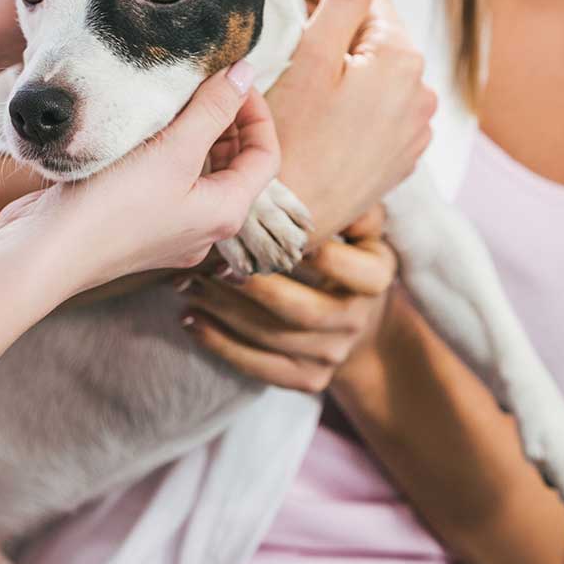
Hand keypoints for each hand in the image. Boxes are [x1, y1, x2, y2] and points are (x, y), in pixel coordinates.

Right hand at [0, 61, 278, 297]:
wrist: (45, 252)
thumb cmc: (111, 207)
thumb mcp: (171, 151)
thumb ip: (212, 110)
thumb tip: (245, 73)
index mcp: (225, 213)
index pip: (266, 156)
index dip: (257, 112)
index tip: (232, 79)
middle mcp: (203, 227)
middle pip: (234, 166)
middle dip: (225, 121)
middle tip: (202, 83)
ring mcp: (169, 230)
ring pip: (197, 173)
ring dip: (192, 134)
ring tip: (170, 99)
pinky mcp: (135, 225)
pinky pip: (165, 182)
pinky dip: (163, 153)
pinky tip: (137, 130)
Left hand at [180, 204, 395, 392]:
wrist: (360, 323)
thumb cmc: (348, 256)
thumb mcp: (361, 229)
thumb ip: (349, 205)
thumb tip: (334, 185)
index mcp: (375, 276)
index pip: (332, 262)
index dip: (288, 247)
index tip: (250, 229)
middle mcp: (356, 319)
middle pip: (297, 308)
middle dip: (248, 286)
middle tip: (206, 264)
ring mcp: (332, 354)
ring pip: (271, 337)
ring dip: (224, 312)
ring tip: (187, 285)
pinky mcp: (308, 378)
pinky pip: (259, 366)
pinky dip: (220, 344)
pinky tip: (190, 321)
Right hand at [268, 0, 435, 239]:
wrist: (292, 221)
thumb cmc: (292, 141)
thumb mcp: (311, 58)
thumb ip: (341, 1)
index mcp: (402, 59)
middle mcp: (422, 93)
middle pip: (375, 36)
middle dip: (335, 24)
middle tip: (286, 24)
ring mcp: (415, 130)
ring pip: (378, 75)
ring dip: (345, 64)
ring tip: (301, 69)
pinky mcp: (400, 159)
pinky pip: (380, 112)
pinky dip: (354, 100)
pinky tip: (320, 109)